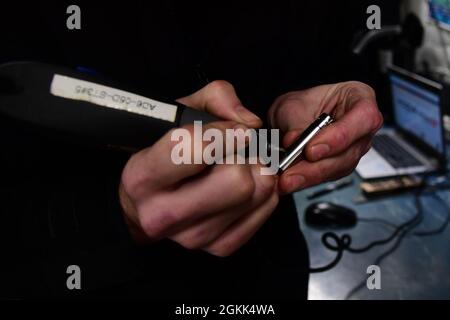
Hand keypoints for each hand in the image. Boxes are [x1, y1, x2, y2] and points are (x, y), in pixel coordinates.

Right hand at [119, 81, 278, 256]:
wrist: (146, 205)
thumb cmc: (165, 154)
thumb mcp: (179, 114)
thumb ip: (215, 98)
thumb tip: (250, 123)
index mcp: (144, 176)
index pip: (194, 151)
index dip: (225, 134)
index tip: (236, 130)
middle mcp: (164, 214)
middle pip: (236, 181)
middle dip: (244, 158)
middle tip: (239, 151)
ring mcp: (193, 236)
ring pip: (256, 196)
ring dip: (257, 173)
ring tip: (241, 166)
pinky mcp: (218, 247)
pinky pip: (264, 212)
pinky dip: (264, 194)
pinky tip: (247, 187)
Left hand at [268, 81, 382, 193]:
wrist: (293, 117)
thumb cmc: (301, 104)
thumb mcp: (293, 105)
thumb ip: (295, 122)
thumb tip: (294, 141)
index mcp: (359, 98)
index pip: (363, 117)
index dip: (339, 137)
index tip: (311, 150)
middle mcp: (362, 126)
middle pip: (350, 151)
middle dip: (318, 165)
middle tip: (292, 173)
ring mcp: (354, 148)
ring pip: (339, 167)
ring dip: (310, 177)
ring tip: (287, 180)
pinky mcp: (341, 165)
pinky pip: (328, 176)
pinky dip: (307, 179)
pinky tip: (292, 181)